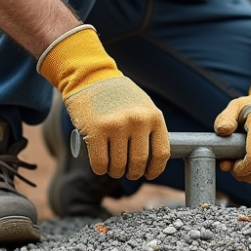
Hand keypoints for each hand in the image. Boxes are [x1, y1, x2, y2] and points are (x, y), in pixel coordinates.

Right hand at [37, 25, 168, 178]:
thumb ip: (150, 126)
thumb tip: (156, 157)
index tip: (148, 173)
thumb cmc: (118, 95)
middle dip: (133, 173)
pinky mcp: (95, 131)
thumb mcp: (143, 105)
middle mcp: (138, 121)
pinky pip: (100, 163)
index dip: (155, 169)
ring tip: (113, 169)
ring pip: (118, 165)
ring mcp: (117, 126)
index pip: (160, 153)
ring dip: (115, 173)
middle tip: (127, 172)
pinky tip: (100, 167)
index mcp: (154, 116)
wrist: (90, 76)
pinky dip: (100, 169)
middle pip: (139, 162)